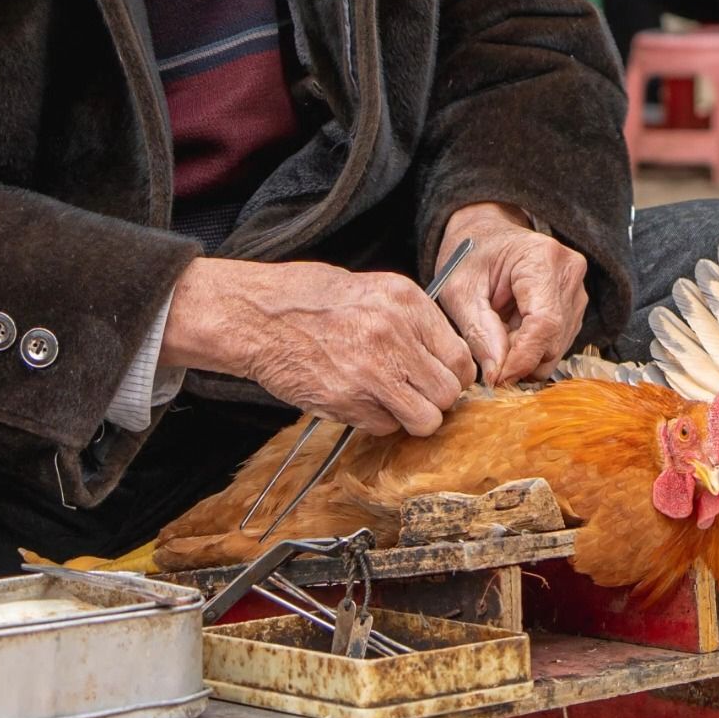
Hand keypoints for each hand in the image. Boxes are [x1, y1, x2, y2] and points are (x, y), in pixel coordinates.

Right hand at [158, 258, 472, 435]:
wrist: (257, 316)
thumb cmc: (311, 300)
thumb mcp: (374, 290)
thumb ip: (413, 321)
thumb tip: (445, 357)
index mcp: (407, 303)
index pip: (460, 357)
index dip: (453, 375)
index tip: (440, 379)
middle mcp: (395, 335)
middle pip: (448, 392)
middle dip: (435, 400)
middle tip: (415, 395)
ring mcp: (372, 371)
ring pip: (425, 419)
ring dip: (411, 418)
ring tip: (390, 404)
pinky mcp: (347, 400)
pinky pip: (384, 427)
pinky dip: (375, 421)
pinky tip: (356, 400)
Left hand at [431, 202, 588, 383]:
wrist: (486, 235)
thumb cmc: (470, 257)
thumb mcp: (459, 291)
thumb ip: (478, 333)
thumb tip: (496, 376)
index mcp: (541, 259)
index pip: (544, 323)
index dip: (521, 359)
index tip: (495, 379)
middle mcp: (570, 273)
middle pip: (553, 341)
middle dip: (519, 358)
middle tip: (487, 350)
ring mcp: (578, 290)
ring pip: (557, 349)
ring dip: (524, 355)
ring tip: (498, 332)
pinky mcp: (576, 307)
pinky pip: (557, 344)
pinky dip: (532, 349)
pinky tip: (512, 330)